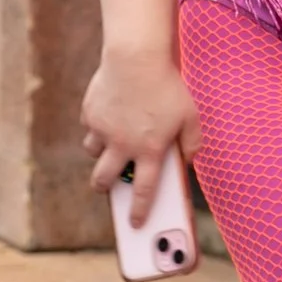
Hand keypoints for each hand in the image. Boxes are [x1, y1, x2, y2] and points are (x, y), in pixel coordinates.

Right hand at [80, 45, 199, 224]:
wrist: (135, 58)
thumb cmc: (166, 86)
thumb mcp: (190, 116)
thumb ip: (192, 142)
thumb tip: (188, 159)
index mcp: (150, 150)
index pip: (144, 191)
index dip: (140, 210)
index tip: (136, 223)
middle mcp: (122, 145)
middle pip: (104, 179)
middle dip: (104, 188)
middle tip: (107, 186)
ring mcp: (102, 129)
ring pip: (92, 153)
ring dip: (99, 154)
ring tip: (108, 146)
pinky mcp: (90, 113)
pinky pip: (89, 127)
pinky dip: (96, 127)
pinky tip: (107, 115)